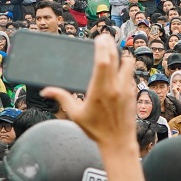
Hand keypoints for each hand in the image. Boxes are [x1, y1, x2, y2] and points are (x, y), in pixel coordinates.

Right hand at [41, 34, 137, 150]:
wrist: (118, 143)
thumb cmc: (96, 130)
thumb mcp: (76, 114)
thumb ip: (62, 98)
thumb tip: (46, 91)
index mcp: (100, 90)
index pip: (104, 61)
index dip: (102, 47)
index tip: (99, 38)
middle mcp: (116, 87)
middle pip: (116, 58)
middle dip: (110, 45)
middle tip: (104, 38)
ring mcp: (127, 89)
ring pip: (128, 63)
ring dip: (121, 56)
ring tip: (113, 53)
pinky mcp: (133, 93)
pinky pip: (131, 74)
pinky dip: (125, 68)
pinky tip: (119, 69)